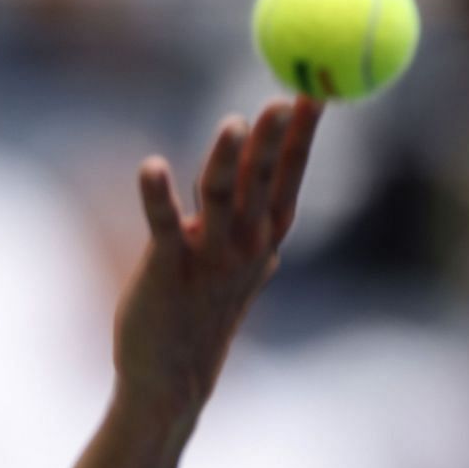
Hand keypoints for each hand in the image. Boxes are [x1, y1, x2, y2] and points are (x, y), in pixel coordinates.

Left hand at [112, 95, 323, 416]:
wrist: (172, 377)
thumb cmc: (204, 308)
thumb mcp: (240, 256)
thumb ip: (250, 207)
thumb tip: (265, 157)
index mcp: (266, 237)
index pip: (290, 176)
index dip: (304, 134)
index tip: (317, 90)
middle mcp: (245, 246)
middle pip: (263, 182)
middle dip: (275, 140)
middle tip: (285, 98)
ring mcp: (208, 260)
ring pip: (221, 199)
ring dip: (226, 161)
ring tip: (232, 124)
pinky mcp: (166, 271)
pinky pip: (163, 226)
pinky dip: (157, 196)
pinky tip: (151, 166)